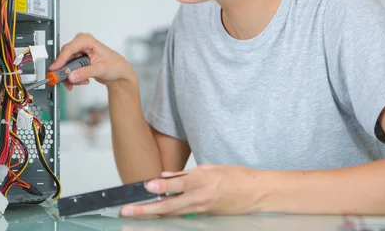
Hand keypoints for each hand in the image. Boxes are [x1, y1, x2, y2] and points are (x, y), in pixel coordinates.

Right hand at [49, 33, 135, 89]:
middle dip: (66, 71)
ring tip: (82, 82)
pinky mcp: (78, 61)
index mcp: (87, 41)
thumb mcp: (101, 69)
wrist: (119, 72)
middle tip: (67, 81)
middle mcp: (81, 44)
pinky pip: (69, 69)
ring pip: (66, 65)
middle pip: (65, 57)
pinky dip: (74, 77)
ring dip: (71, 76)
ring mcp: (79, 53)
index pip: (69, 48)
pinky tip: (83, 80)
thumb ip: (85, 72)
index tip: (55, 69)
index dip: (61, 59)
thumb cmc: (115, 65)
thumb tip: (71, 76)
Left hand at [120, 164, 260, 216]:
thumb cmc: (236, 176)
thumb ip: (185, 174)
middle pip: (169, 206)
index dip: (159, 187)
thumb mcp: (210, 167)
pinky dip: (168, 214)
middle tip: (128, 211)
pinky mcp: (204, 217)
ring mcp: (202, 210)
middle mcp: (200, 198)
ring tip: (136, 214)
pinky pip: (183, 215)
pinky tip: (156, 213)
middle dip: (146, 209)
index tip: (145, 186)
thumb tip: (164, 177)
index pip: (176, 185)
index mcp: (203, 181)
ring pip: (173, 214)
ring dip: (153, 214)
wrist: (257, 193)